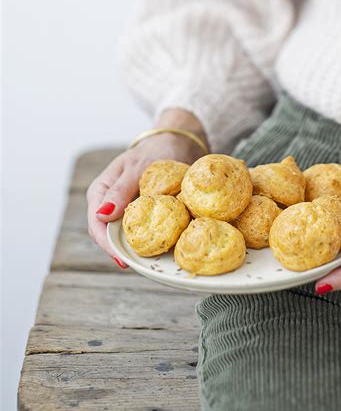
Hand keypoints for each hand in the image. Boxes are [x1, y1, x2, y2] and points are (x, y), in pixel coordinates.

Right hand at [87, 109, 207, 266]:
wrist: (174, 143)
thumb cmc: (154, 150)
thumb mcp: (138, 167)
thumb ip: (120, 190)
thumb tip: (101, 216)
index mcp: (101, 191)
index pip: (96, 225)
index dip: (107, 245)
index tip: (123, 259)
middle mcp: (109, 203)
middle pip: (107, 235)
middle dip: (121, 252)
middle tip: (140, 267)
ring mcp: (124, 209)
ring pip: (123, 236)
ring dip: (134, 248)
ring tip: (149, 264)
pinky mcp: (140, 213)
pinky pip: (140, 231)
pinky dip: (147, 240)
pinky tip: (160, 249)